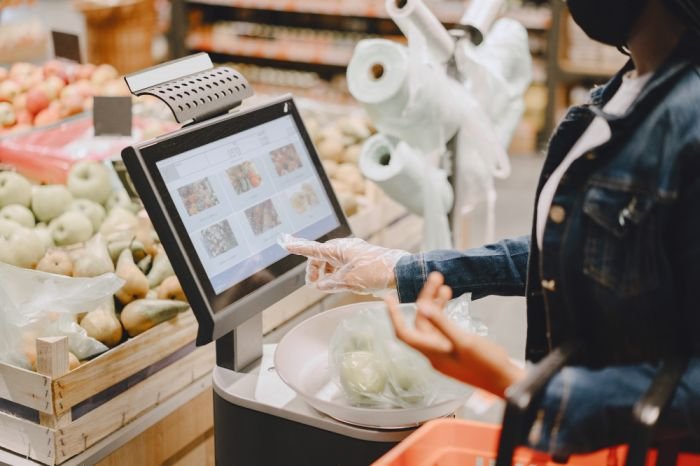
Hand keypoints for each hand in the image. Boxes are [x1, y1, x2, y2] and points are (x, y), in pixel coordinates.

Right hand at [281, 235, 408, 295]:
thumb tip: (319, 285)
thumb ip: (330, 283)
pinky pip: (342, 266)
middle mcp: (344, 248)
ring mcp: (353, 254)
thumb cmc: (376, 272)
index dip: (298, 247)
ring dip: (326, 273)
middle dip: (314, 269)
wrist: (400, 272)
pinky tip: (339, 283)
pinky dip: (336, 274)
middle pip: (321, 257)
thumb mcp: (349, 281)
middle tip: (314, 284)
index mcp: (339, 249)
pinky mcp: (360, 260)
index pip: (313, 248)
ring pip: (331, 262)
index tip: (284, 243)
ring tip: (327, 286)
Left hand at [385, 272, 524, 396]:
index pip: (404, 333)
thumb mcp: (464, 341)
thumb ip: (443, 324)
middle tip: (436, 277)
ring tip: (444, 286)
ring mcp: (445, 352)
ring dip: (436, 304)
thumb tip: (422, 307)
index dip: (394, 316)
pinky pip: (443, 329)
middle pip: (421, 322)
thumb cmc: (487, 365)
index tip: (388, 298)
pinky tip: (450, 302)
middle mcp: (434, 353)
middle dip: (426, 298)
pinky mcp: (455, 350)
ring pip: (433, 324)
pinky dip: (444, 314)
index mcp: (432, 353)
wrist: (506, 382)